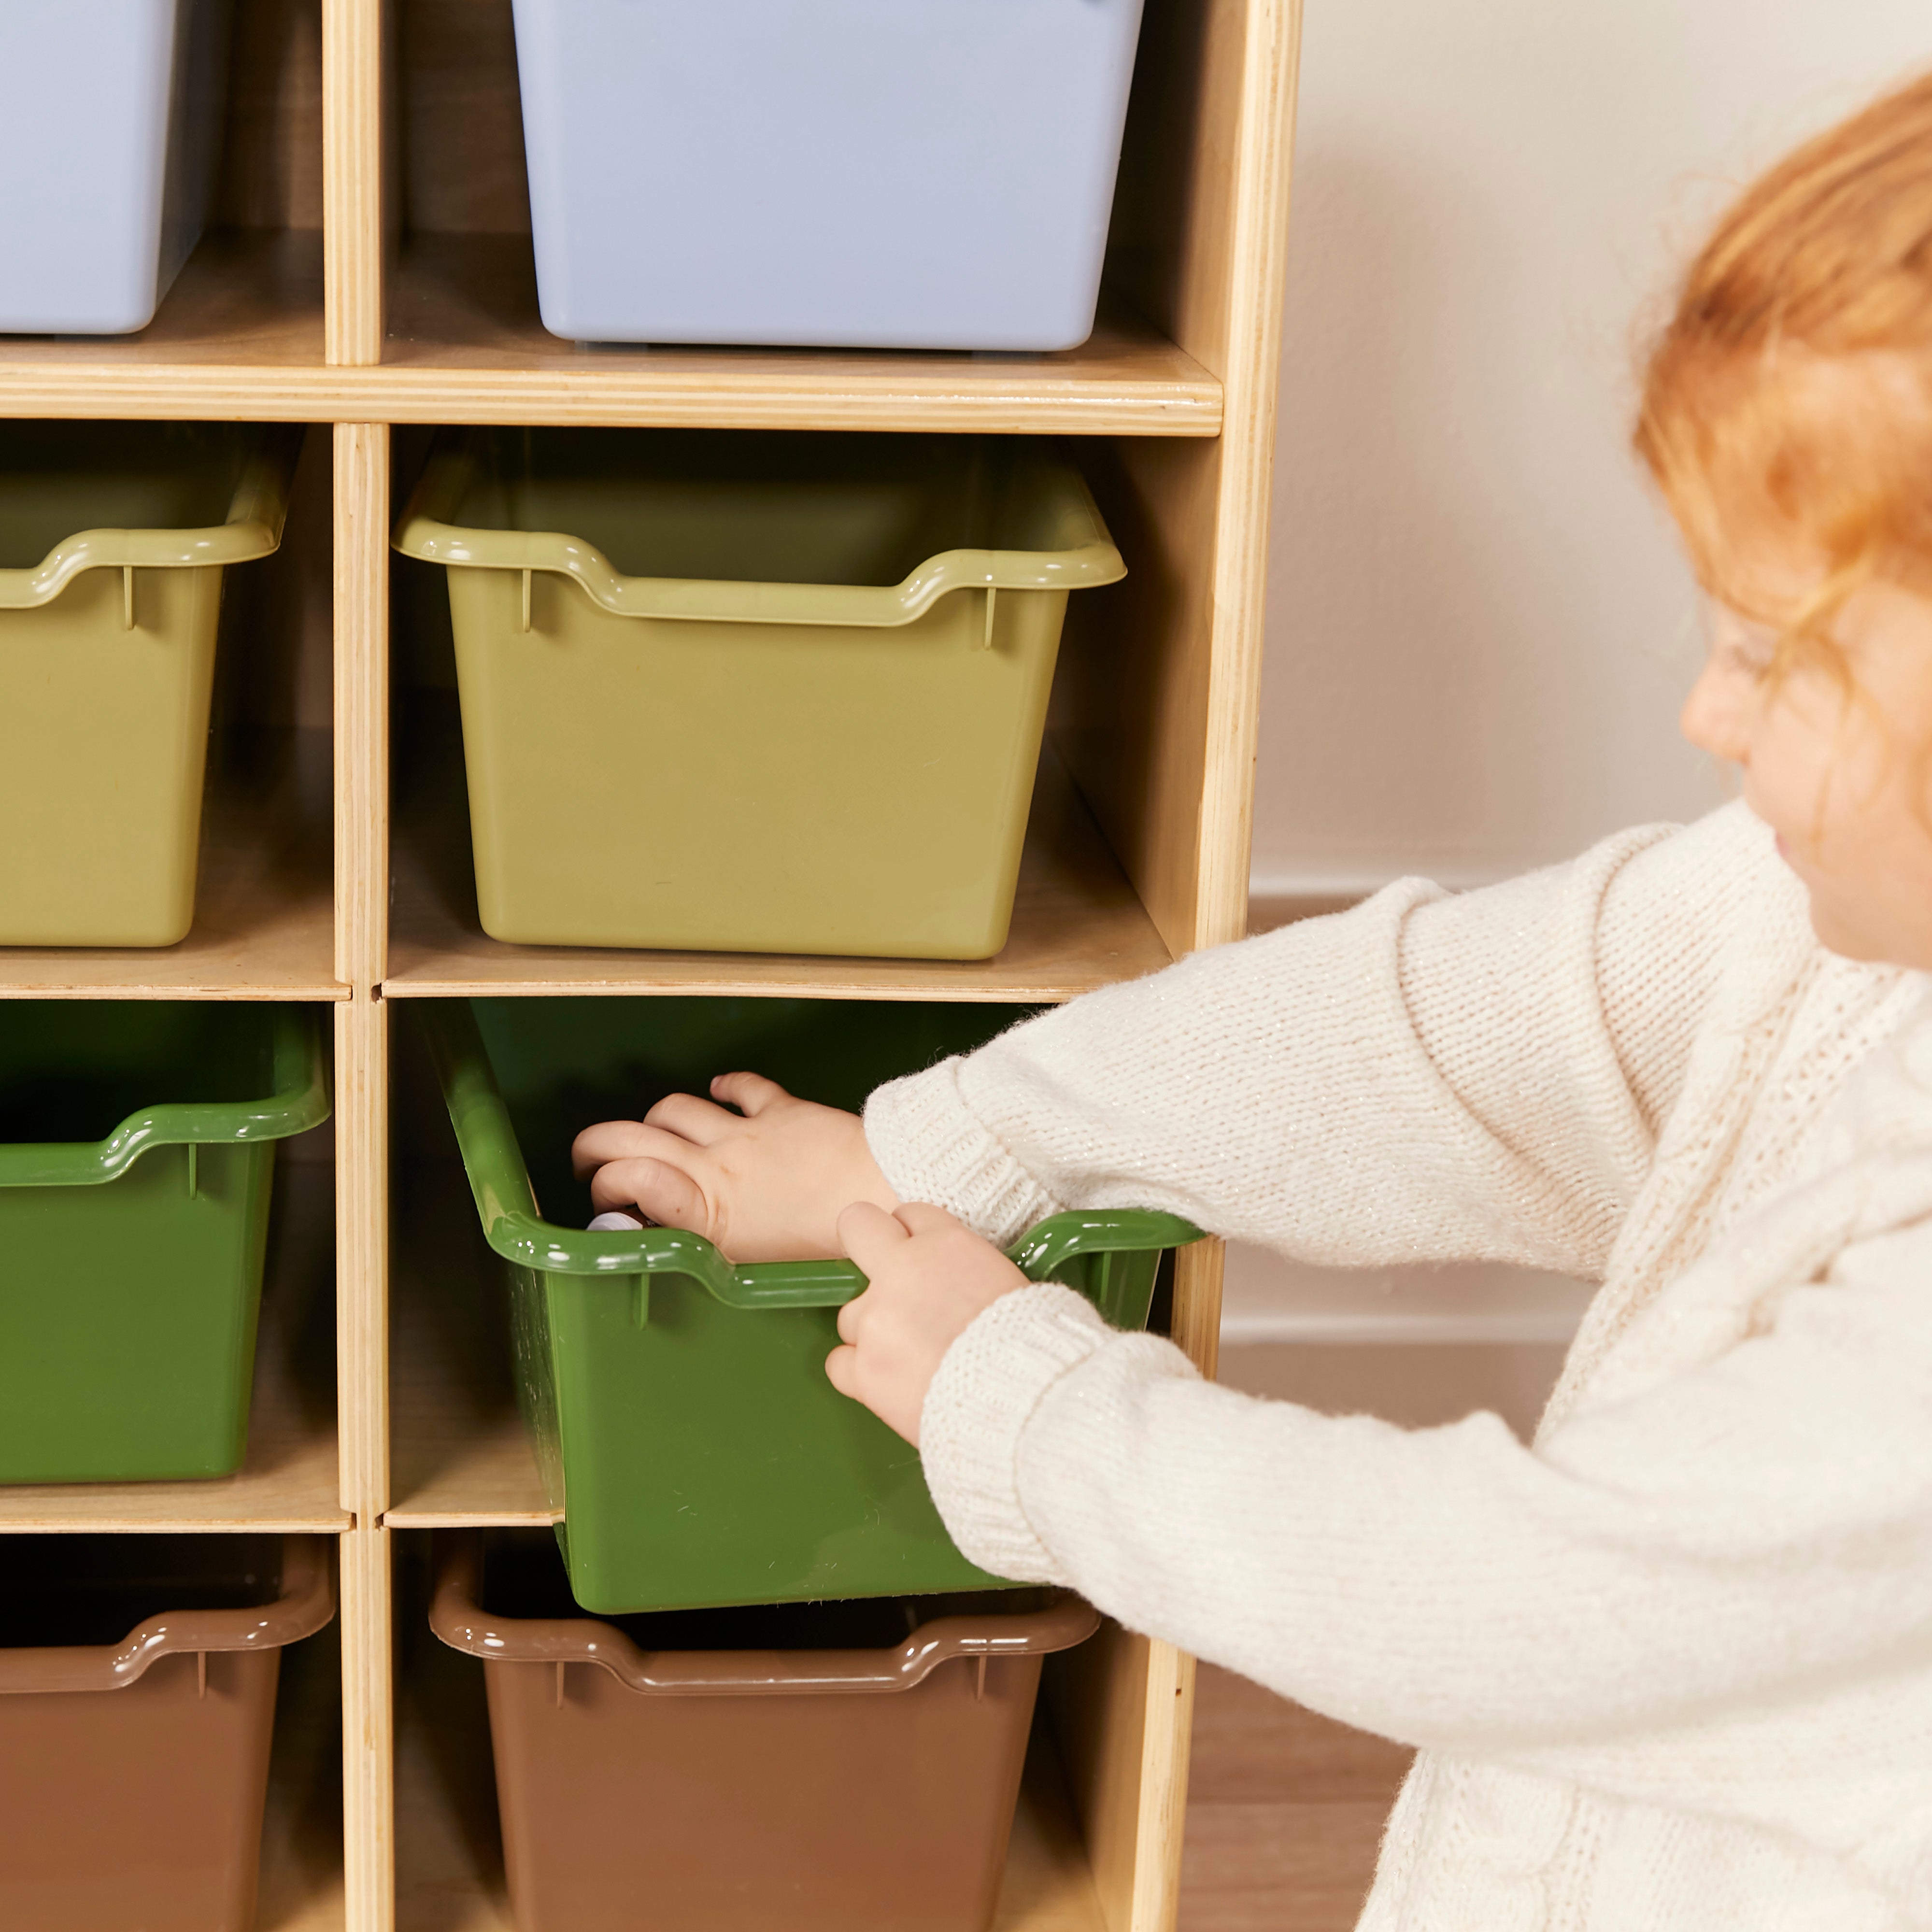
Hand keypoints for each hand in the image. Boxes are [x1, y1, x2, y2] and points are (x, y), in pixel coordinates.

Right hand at [571, 1073, 896, 1262]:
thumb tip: (672, 1243)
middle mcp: (715, 1166)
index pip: (627, 1181)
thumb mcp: (753, 1267)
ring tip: (647, 1130)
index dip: (603, 1186)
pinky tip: (718, 1089)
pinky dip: (723, 1086)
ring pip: (675, 1108)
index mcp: (706, 1212)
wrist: (884, 1193)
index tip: (601, 1201)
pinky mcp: (781, 1110)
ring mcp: (746, 1133)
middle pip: (630, 1137)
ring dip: (652, 1117)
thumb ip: (707, 1249)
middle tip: (585, 1159)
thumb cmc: (828, 1244)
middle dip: (594, 1144)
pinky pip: (740, 1087)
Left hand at [824, 1202, 1027, 1444]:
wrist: (1023, 1398)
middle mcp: (901, 1271)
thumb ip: (963, 1268)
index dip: (916, 1237)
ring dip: (874, 1329)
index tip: (925, 1259)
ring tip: (912, 1357)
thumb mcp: (1006, 1279)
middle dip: (866, 1244)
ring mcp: (876, 1320)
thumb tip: (946, 1281)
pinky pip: (839, 1362)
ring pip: (850, 1312)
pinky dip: (860, 1372)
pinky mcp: (864, 1368)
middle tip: (886, 1278)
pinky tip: (890, 1380)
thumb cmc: (1031, 1342)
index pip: (910, 1214)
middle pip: (856, 1227)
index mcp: (946, 1243)